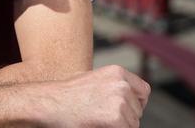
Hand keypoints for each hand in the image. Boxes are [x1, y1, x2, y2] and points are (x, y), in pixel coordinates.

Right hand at [31, 64, 150, 126]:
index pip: (143, 91)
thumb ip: (113, 85)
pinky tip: (97, 124)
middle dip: (126, 116)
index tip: (125, 109)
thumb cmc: (67, 95)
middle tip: (103, 115)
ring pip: (133, 123)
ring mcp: (120, 100)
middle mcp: (122, 84)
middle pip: (139, 110)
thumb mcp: (94, 80)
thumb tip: (127, 97)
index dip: (136, 102)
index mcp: (117, 72)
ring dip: (120, 125)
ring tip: (97, 119)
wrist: (50, 103)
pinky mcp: (116, 118)